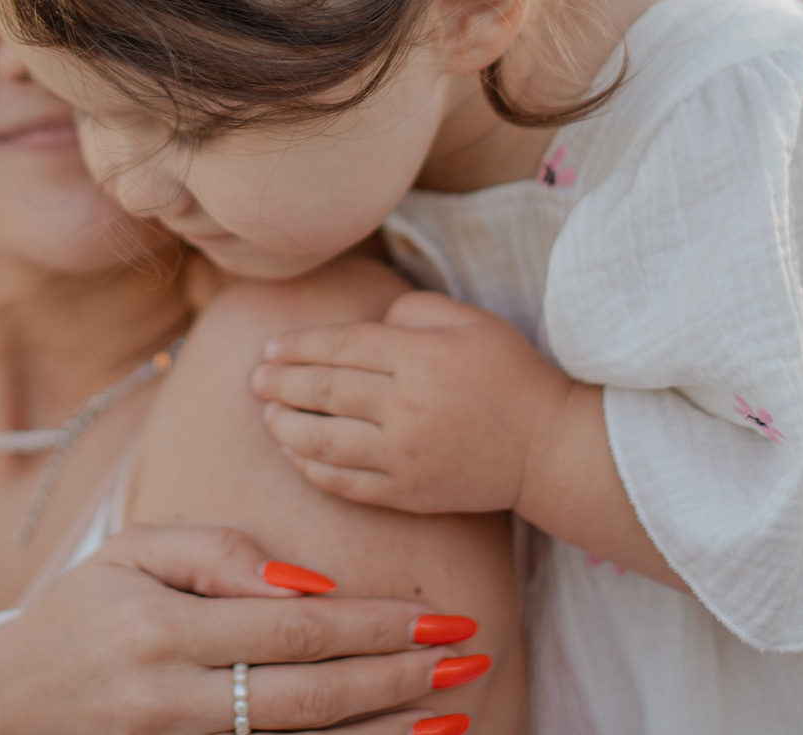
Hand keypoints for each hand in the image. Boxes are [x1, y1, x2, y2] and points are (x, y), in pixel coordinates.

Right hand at [0, 524, 487, 734]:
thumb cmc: (72, 622)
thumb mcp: (127, 557)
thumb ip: (214, 553)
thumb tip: (306, 582)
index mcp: (162, 630)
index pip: (296, 626)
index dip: (376, 623)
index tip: (439, 615)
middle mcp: (172, 699)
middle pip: (313, 694)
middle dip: (401, 678)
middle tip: (469, 657)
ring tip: (454, 715)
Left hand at [251, 291, 571, 515]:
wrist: (547, 449)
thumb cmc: (508, 374)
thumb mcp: (470, 320)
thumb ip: (412, 309)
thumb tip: (367, 326)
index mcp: (420, 357)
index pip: (342, 346)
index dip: (299, 346)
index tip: (271, 347)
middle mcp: (406, 407)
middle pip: (325, 391)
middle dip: (282, 383)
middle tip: (255, 379)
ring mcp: (405, 455)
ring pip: (325, 441)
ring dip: (287, 427)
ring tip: (267, 415)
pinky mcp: (408, 492)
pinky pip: (345, 482)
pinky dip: (312, 468)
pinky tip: (294, 454)